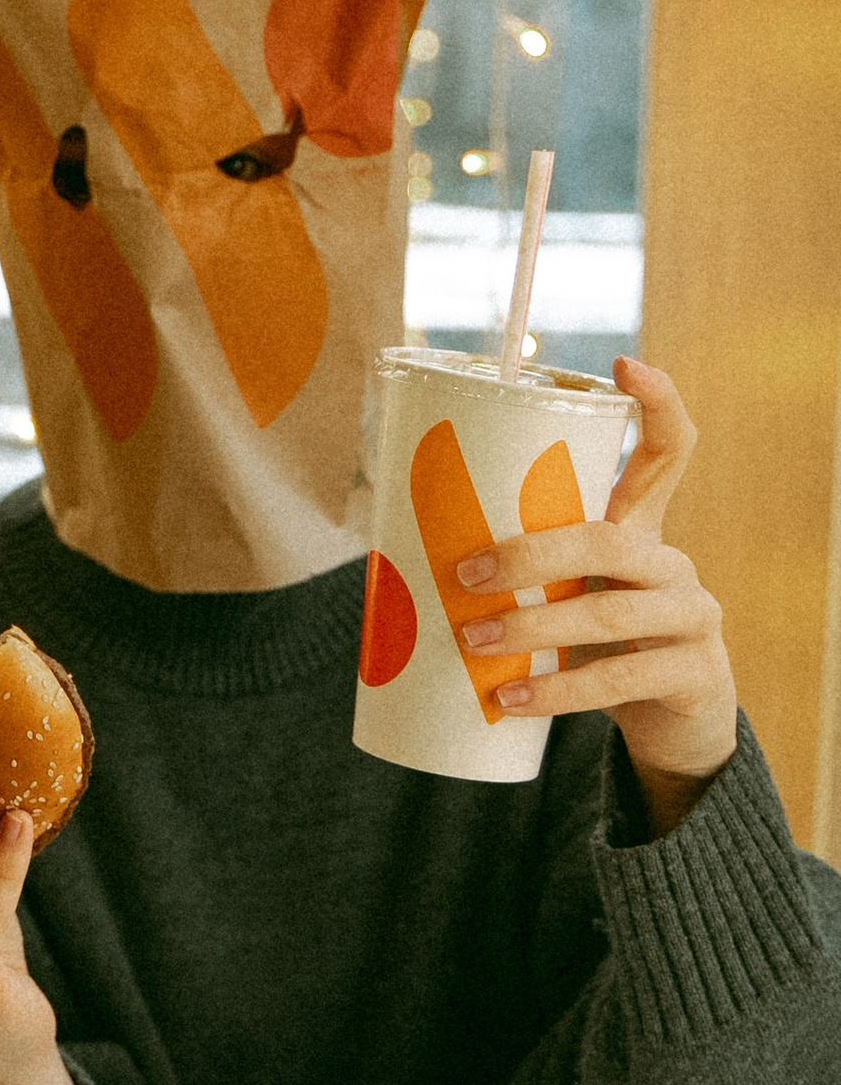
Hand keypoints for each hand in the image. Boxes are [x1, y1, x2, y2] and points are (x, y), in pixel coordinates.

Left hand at [454, 355, 737, 834]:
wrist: (674, 721)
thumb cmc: (598, 638)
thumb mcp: (568, 589)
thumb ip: (515, 562)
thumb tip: (392, 533)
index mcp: (642, 527)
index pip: (670, 450)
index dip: (658, 402)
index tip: (623, 363)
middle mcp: (672, 562)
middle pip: (609, 538)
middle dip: (531, 555)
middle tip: (465, 574)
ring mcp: (692, 618)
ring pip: (610, 612)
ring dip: (531, 628)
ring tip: (471, 640)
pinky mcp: (692, 676)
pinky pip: (621, 678)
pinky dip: (558, 693)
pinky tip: (510, 701)